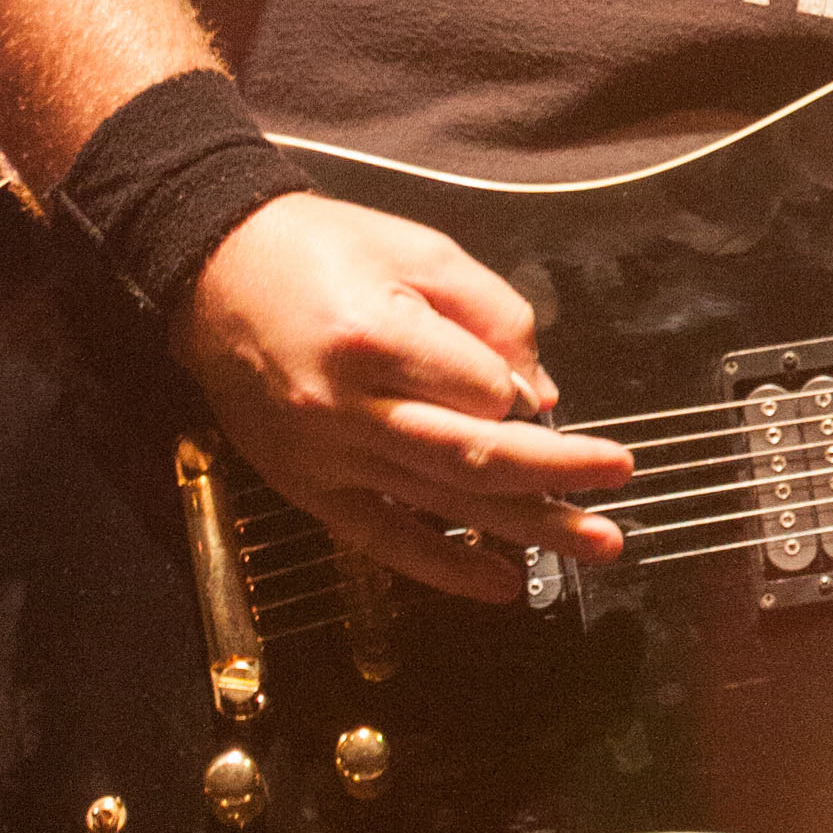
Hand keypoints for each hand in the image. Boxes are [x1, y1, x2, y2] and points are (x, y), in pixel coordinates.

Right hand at [175, 195, 632, 604]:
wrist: (212, 273)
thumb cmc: (321, 250)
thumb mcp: (420, 248)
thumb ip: (492, 315)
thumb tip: (539, 395)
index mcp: (376, 336)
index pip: (483, 389)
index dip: (523, 394)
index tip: (535, 391)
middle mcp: (347, 407)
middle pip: (473, 457)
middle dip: (557, 475)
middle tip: (620, 479)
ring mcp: (324, 456)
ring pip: (441, 503)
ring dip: (526, 528)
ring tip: (596, 542)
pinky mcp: (306, 487)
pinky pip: (383, 540)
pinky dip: (444, 568)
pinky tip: (501, 583)